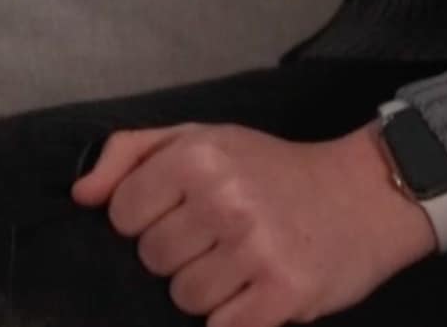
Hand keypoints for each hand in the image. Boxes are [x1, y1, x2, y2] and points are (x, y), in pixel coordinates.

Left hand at [69, 122, 439, 326]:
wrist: (365, 195)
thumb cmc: (272, 169)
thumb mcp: (202, 137)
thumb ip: (131, 155)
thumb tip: (81, 195)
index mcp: (198, 155)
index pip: (123, 215)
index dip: (147, 220)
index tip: (184, 214)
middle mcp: (224, 199)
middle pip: (153, 260)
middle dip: (180, 255)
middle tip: (222, 238)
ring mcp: (255, 248)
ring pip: (184, 298)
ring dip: (209, 290)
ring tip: (242, 263)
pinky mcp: (283, 294)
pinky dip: (236, 319)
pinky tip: (256, 292)